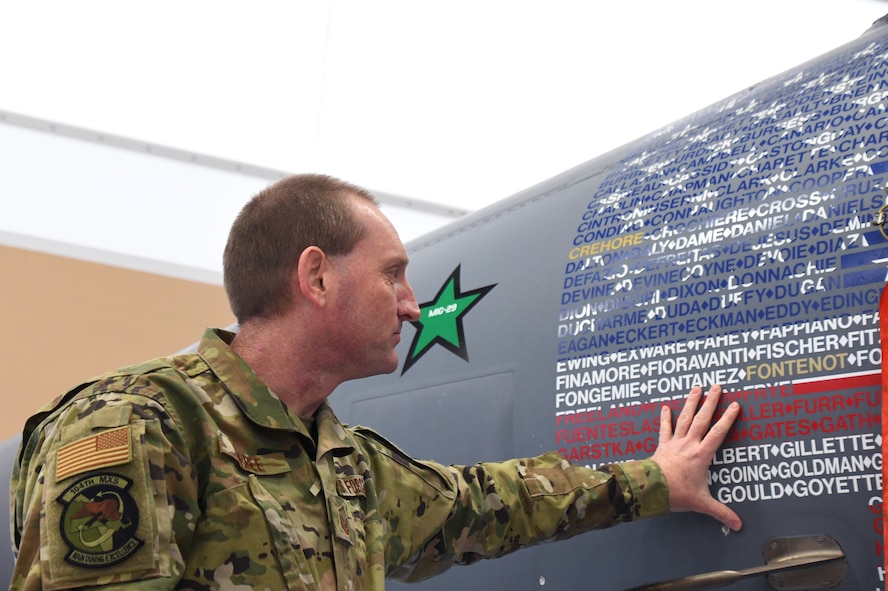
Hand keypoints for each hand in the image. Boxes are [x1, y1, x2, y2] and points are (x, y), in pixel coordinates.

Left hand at [651, 385, 741, 530]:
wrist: (651, 489)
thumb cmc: (676, 494)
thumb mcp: (702, 503)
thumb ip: (721, 512)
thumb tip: (738, 525)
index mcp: (701, 455)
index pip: (718, 432)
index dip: (728, 418)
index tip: (735, 405)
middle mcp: (689, 444)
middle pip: (702, 419)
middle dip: (710, 402)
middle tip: (716, 386)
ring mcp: (674, 443)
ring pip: (684, 418)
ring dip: (691, 403)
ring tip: (696, 388)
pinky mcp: (662, 446)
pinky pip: (664, 429)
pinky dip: (664, 418)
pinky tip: (664, 407)